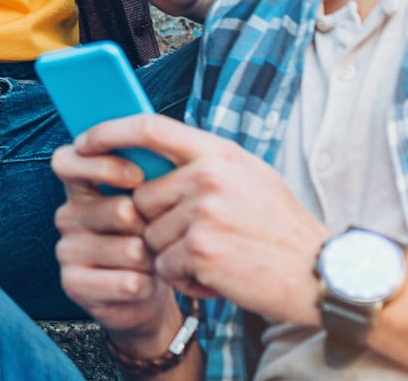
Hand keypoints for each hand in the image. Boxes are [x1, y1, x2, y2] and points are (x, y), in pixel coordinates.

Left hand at [61, 116, 328, 331]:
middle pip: (143, 198)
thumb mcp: (248, 178)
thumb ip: (202, 164)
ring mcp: (203, 213)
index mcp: (219, 153)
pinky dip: (185, 280)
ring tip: (220, 257)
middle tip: (206, 238)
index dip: (108, 132)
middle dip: (160, 224)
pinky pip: (164, 267)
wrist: (323, 276)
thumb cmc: (281, 229)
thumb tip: (148, 156)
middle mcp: (208, 176)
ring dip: (175, 256)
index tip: (83, 141)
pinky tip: (220, 277)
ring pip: (151, 237)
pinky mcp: (200, 251)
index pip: (148, 128)